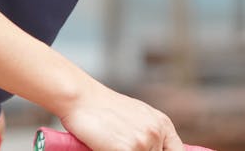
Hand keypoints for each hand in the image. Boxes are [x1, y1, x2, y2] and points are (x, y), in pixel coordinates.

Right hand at [59, 83, 183, 150]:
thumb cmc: (104, 108)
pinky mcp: (129, 150)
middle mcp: (157, 132)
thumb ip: (149, 133)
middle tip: (124, 145)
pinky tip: (106, 147)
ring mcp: (144, 142)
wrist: (82, 99)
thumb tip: (156, 148)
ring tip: (112, 143)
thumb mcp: (136, 116)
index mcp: (162, 123)